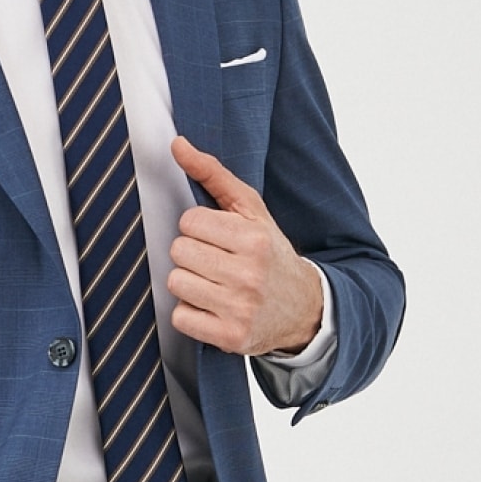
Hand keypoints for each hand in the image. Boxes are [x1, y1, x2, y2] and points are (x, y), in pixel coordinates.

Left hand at [167, 136, 322, 356]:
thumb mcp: (251, 210)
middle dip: (192, 254)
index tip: (218, 238)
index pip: (189, 222)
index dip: (199, 228)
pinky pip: (180, 318)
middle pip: (179, 251)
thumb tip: (177, 144)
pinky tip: (212, 307)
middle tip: (215, 261)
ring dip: (188, 283)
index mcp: (253, 239)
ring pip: (176, 283)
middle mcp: (248, 274)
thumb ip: (213, 174)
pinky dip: (190, 313)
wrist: (304, 308)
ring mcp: (239, 308)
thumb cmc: (270, 253)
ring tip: (214, 283)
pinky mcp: (230, 337)